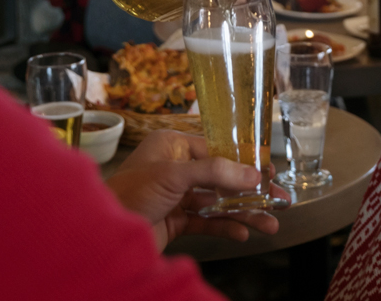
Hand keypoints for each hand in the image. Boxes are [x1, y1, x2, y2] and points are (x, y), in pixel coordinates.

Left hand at [104, 129, 282, 248]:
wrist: (101, 235)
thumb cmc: (128, 194)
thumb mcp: (173, 175)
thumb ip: (215, 172)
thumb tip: (253, 174)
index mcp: (172, 146)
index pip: (217, 150)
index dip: (245, 162)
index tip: (270, 172)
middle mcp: (175, 168)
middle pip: (222, 178)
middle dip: (252, 192)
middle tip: (279, 200)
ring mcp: (175, 196)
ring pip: (218, 203)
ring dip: (244, 213)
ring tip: (270, 224)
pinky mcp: (174, 221)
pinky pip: (206, 223)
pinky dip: (225, 227)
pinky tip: (243, 233)